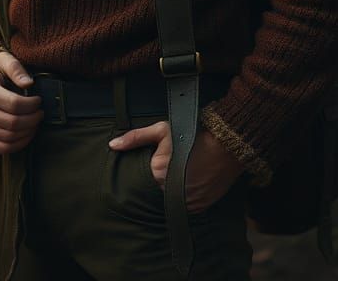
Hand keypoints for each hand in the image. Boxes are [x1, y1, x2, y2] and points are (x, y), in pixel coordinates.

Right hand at [0, 52, 42, 153]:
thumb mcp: (2, 60)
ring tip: (35, 121)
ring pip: (9, 138)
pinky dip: (19, 144)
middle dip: (33, 119)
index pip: (14, 105)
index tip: (39, 100)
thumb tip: (29, 84)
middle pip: (13, 123)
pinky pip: (3, 148)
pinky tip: (27, 133)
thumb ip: (16, 68)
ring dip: (28, 132)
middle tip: (40, 112)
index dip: (32, 105)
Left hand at [109, 123, 243, 212]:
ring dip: (176, 189)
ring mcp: (186, 203)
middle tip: (178, 163)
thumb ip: (135, 138)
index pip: (148, 175)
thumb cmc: (192, 133)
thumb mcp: (161, 130)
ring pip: (172, 198)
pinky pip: (186, 205)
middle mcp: (169, 192)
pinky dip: (188, 196)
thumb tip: (112, 145)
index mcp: (157, 173)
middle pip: (160, 188)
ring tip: (187, 172)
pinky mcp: (199, 208)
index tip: (166, 156)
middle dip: (166, 178)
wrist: (226, 144)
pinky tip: (194, 181)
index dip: (157, 164)